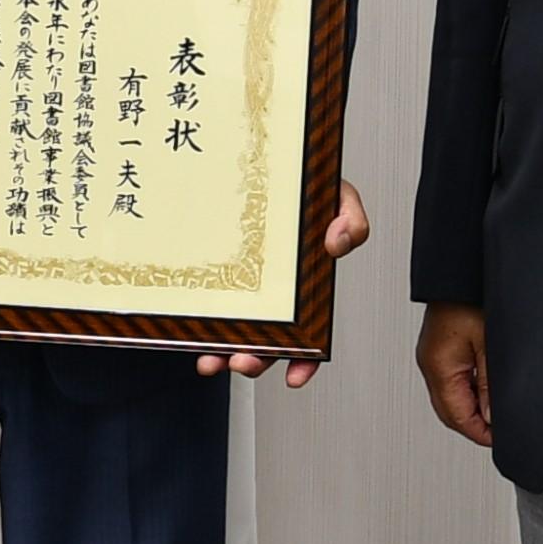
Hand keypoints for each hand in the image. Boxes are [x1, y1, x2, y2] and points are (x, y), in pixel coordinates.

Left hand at [196, 179, 367, 387]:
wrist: (275, 166)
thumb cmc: (309, 187)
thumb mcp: (340, 196)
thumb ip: (351, 220)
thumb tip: (338, 243)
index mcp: (308, 285)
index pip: (312, 335)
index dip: (306, 361)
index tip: (295, 377)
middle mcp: (276, 294)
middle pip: (269, 341)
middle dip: (256, 360)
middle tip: (242, 363)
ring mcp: (246, 285)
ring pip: (236, 331)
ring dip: (224, 352)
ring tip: (212, 361)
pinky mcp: (219, 273)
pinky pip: (210, 306)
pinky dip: (201, 325)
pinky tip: (191, 335)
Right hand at [415, 300, 490, 445]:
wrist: (460, 271)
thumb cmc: (472, 296)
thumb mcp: (491, 345)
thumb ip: (490, 386)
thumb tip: (491, 418)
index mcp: (439, 366)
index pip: (456, 417)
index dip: (480, 434)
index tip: (500, 439)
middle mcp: (429, 363)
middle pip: (448, 412)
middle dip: (473, 425)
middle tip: (498, 431)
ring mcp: (431, 355)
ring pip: (448, 398)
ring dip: (470, 408)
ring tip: (494, 410)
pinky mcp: (437, 347)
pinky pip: (449, 379)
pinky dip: (465, 391)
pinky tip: (484, 387)